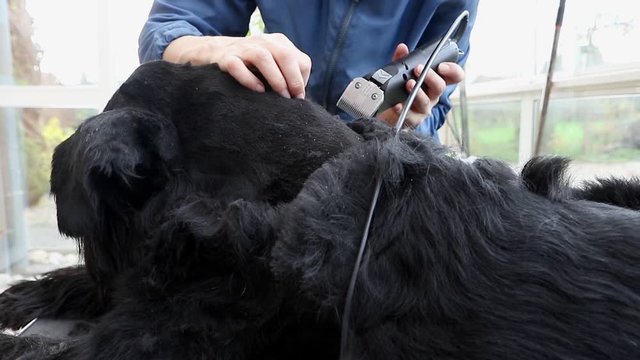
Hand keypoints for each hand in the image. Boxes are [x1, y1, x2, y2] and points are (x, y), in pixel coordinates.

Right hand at [163, 33, 311, 98]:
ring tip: (280, 96)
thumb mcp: (270, 63)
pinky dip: (248, 79)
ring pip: (263, 57)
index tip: (298, 97)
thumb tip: (299, 96)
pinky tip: (257, 91)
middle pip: (284, 55)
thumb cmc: (248, 65)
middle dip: (292, 79)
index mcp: (277, 43)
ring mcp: (242, 49)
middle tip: (292, 99)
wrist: (212, 52)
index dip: (302, 79)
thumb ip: (285, 73)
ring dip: (275, 78)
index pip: (300, 59)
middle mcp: (262, 42)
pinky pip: (237, 66)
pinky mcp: (225, 58)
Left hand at [377, 43, 464, 128]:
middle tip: (419, 70)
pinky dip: (403, 109)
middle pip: (440, 87)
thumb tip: (402, 48)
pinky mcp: (413, 120)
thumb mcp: (401, 73)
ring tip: (408, 84)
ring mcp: (423, 109)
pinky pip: (410, 116)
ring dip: (418, 92)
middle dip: (431, 77)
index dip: (453, 70)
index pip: (454, 76)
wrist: (387, 112)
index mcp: (434, 82)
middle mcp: (432, 96)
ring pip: (426, 101)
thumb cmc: (400, 91)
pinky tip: (397, 104)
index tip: (442, 66)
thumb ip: (403, 60)